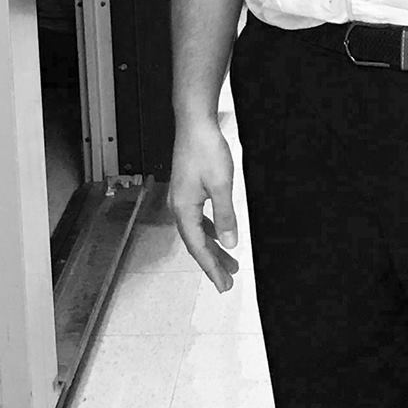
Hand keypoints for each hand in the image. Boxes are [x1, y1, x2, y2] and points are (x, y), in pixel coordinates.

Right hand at [169, 112, 240, 291]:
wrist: (195, 124)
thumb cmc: (205, 150)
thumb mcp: (221, 186)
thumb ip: (225, 216)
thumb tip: (229, 243)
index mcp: (184, 210)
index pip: (199, 247)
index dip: (211, 267)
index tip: (223, 284)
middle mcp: (178, 207)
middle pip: (196, 243)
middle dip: (212, 263)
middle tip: (226, 281)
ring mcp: (181, 199)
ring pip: (198, 232)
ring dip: (213, 248)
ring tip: (229, 263)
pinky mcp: (187, 191)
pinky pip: (198, 219)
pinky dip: (209, 231)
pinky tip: (219, 234)